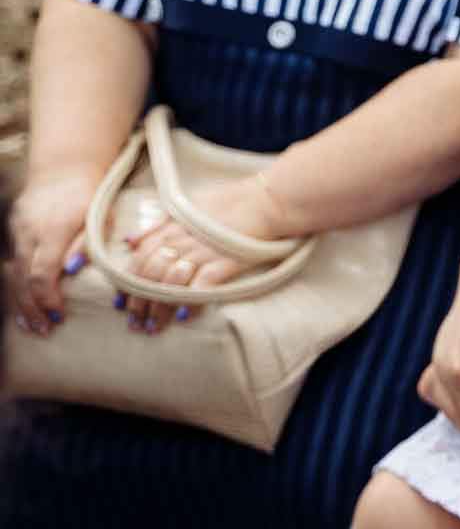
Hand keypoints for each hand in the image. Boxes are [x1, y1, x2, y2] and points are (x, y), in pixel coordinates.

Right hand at [7, 170, 99, 333]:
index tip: (58, 316)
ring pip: (11, 273)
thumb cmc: (90, 195)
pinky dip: (15, 286)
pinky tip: (21, 304)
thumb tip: (72, 270)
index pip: (41, 273)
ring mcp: (17, 231)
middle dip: (32, 308)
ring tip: (31, 326)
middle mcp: (29, 232)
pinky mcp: (13, 230)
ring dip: (20, 302)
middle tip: (45, 330)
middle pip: (21, 278)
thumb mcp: (99, 216)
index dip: (47, 298)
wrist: (65, 168)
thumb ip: (86, 244)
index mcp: (52, 230)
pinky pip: (10, 263)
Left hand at [119, 175, 286, 331]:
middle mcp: (183, 240)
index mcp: (172, 227)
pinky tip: (184, 317)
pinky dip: (191, 302)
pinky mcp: (225, 261)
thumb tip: (129, 241)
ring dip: (159, 308)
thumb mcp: (188, 206)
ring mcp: (203, 251)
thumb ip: (158, 225)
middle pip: (150, 275)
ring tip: (154, 328)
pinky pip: (201, 286)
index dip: (127, 283)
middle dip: (139, 302)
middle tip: (135, 323)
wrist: (269, 201)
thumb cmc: (232, 201)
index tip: (122, 303)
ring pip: (170, 284)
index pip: (139, 258)